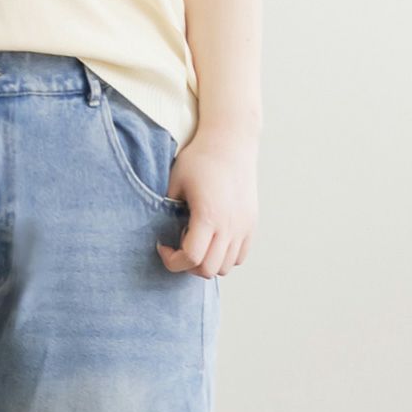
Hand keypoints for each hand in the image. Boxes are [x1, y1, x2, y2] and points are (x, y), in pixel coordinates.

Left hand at [156, 123, 259, 277]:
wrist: (230, 142)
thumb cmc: (199, 159)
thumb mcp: (174, 182)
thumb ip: (166, 211)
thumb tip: (160, 232)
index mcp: (209, 216)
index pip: (191, 258)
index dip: (172, 260)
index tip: (162, 245)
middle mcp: (230, 226)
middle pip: (209, 269)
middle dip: (188, 265)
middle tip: (177, 245)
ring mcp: (244, 226)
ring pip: (226, 267)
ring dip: (207, 262)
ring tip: (196, 238)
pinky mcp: (251, 223)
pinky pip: (240, 256)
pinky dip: (224, 256)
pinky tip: (211, 237)